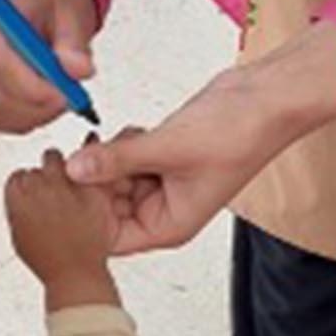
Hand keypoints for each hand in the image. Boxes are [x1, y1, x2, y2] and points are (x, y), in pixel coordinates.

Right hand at [0, 0, 98, 133]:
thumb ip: (73, 45)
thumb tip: (79, 71)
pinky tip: (40, 104)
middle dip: (34, 106)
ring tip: (57, 98)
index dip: (30, 87)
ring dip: (29, 115)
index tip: (63, 96)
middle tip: (68, 100)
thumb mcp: (72, 12)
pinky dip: (19, 120)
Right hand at [5, 148, 120, 310]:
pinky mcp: (89, 189)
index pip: (19, 175)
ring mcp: (65, 186)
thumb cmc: (46, 261)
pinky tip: (91, 152)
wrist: (74, 273)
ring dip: (68, 166)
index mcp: (18, 195)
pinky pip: (89, 168)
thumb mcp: (18, 235)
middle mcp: (40, 185)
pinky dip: (91, 160)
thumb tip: (23, 197)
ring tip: (73, 179)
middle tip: (56, 185)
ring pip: (63, 160)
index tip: (35, 192)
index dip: (28, 184)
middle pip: (42, 163)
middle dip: (48, 172)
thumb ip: (18, 209)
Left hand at [66, 23, 335, 254]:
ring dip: (108, 157)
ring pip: (112, 179)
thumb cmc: (237, 133)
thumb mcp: (168, 148)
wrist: (265, 97)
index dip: (86, 215)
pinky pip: (124, 157)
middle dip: (93, 181)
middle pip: (106, 208)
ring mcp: (161, 183)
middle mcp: (163, 210)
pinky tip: (138, 130)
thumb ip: (117, 161)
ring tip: (124, 138)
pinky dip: (122, 142)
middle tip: (79, 152)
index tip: (70, 184)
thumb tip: (74, 171)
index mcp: (168, 225)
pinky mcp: (160, 156)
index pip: (109, 238)